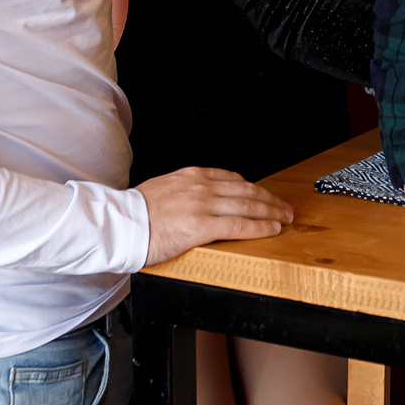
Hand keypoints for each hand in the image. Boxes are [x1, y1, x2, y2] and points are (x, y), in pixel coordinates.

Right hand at [137, 167, 291, 264]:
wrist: (119, 224)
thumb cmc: (135, 212)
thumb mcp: (163, 189)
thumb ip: (184, 192)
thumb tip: (194, 201)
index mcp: (192, 176)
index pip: (233, 179)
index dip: (253, 188)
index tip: (263, 194)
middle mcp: (202, 186)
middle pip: (247, 191)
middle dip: (270, 199)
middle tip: (285, 206)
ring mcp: (204, 205)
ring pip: (248, 206)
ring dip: (272, 212)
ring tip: (285, 217)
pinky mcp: (202, 226)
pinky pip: (240, 226)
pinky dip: (260, 227)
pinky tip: (272, 229)